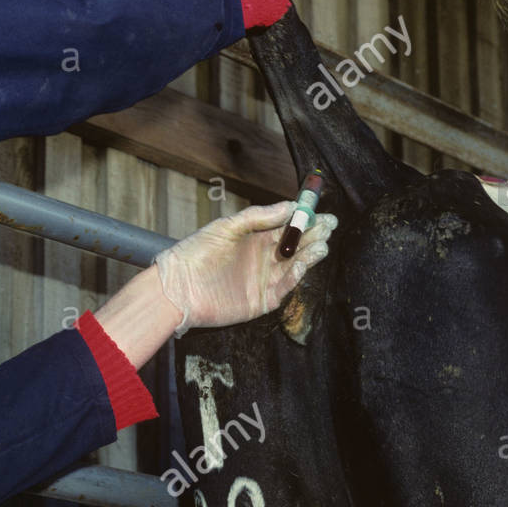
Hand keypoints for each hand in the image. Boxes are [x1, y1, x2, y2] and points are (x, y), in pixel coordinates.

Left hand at [154, 203, 336, 336]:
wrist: (178, 288)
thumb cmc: (196, 252)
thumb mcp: (227, 227)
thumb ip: (258, 217)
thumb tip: (289, 205)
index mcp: (256, 239)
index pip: (287, 228)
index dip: (305, 221)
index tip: (321, 213)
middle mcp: (263, 259)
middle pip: (296, 246)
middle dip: (314, 235)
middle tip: (329, 226)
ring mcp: (264, 280)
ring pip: (295, 266)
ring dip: (309, 254)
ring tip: (321, 243)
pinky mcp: (262, 301)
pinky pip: (285, 287)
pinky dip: (296, 275)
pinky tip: (303, 262)